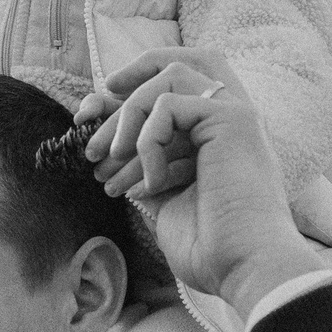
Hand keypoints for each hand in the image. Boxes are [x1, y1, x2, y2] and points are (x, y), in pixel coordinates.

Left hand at [83, 49, 325, 317]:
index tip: (91, 114)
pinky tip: (152, 182)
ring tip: (109, 161)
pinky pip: (169, 103)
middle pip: (174, 64)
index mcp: (219, 133)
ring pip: (168, 77)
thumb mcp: (164, 197)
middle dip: (123, 88)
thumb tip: (109, 149)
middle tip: (86, 129)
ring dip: (127, 115)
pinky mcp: (233, 117)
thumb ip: (147, 165)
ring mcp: (236, 113)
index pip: (173, 83)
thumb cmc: (211, 248)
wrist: (245, 267)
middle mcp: (231, 116)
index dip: (130, 86)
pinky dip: (148, 139)